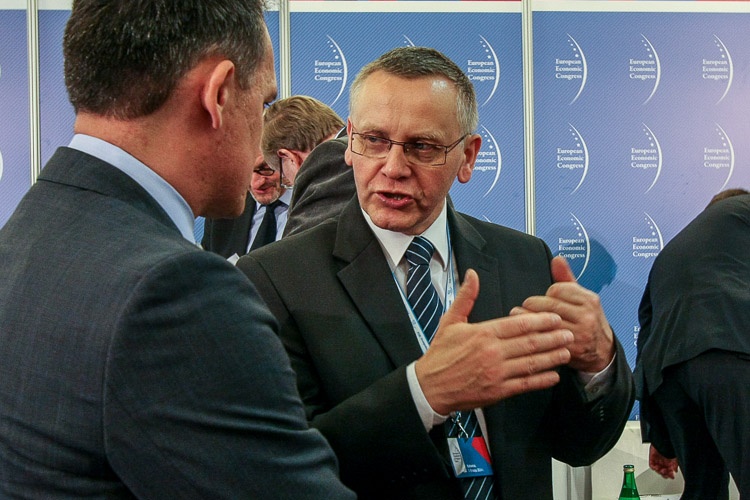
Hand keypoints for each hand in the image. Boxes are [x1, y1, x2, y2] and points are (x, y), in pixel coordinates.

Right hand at [415, 269, 573, 414]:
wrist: (430, 387)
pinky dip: (541, 380)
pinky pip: (524, 384)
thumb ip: (466, 297)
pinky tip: (553, 376)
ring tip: (567, 351)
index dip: (540, 320)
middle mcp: (492, 352)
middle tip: (569, 332)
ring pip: (531, 363)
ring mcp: (496, 373)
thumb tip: (472, 274)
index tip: (555, 317)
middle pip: (530, 342)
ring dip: (552, 357)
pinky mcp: (497, 391)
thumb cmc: (440, 354)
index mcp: (483, 333)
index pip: (518, 324)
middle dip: (553, 337)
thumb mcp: (450, 321)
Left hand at [510, 256, 614, 372]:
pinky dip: (534, 333)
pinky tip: (528, 331)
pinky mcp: (572, 348)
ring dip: (528, 319)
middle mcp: (587, 315)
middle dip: (533, 306)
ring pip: (546, 321)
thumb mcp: (581, 298)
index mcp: (589, 299)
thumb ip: (566, 278)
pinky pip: (547, 338)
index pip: (557, 289)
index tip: (541, 299)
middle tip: (524, 307)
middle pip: (549, 305)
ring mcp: (580, 332)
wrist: (602, 350)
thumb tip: (557, 259)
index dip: (545, 294)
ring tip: (518, 316)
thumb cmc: (587, 320)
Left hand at [649, 444, 677, 478]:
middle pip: (663, 472)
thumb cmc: (668, 447)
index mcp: (669, 463)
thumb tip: (675, 471)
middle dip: (665, 474)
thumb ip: (675, 464)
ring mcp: (657, 461)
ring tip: (663, 470)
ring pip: (658, 470)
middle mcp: (663, 463)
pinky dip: (654, 468)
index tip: (672, 476)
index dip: (670, 475)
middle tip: (667, 473)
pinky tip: (657, 467)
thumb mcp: (675, 457)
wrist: (661, 440)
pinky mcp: (652, 459)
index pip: (669, 472)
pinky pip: (652, 465)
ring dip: (660, 472)